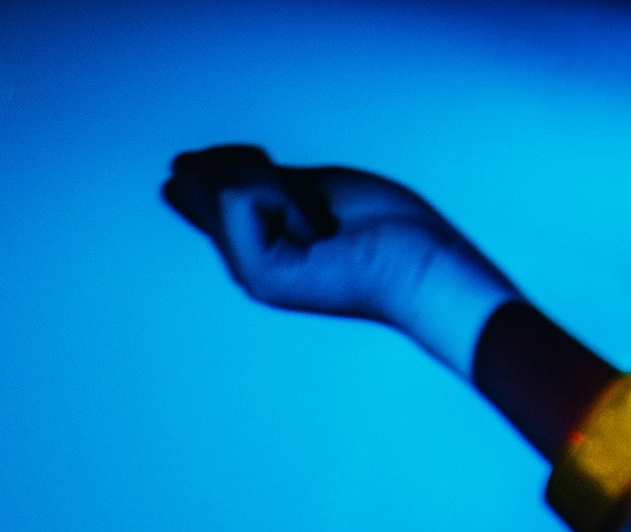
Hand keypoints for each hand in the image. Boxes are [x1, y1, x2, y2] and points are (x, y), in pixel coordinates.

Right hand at [161, 146, 518, 372]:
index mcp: (261, 246)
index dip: (210, 165)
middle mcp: (247, 264)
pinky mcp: (261, 271)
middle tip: (306, 198)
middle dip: (242, 165)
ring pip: (227, 190)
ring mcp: (251, 271)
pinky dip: (283, 196)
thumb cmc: (388, 231)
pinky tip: (317, 225)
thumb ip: (267, 183)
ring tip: (319, 217)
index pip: (207, 199)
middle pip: (208, 190)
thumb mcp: (316, 190)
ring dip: (272, 181)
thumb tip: (215, 164)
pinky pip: (244, 199)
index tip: (225, 161)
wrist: (423, 264)